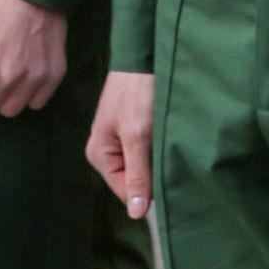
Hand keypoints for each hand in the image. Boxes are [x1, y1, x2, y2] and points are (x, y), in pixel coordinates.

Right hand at [84, 70, 155, 218]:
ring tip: (167, 140)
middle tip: (169, 153)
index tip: (167, 173)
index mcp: (100, 155)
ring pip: (145, 165)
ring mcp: (121, 139)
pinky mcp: (135, 128)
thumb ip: (138, 176)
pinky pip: (149, 150)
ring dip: (159, 158)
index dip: (149, 190)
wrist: (145, 53)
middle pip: (137, 181)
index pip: (128, 193)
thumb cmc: (137, 92)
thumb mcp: (138, 136)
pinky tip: (168, 133)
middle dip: (154, 173)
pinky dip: (160, 146)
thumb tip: (137, 215)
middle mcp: (108, 150)